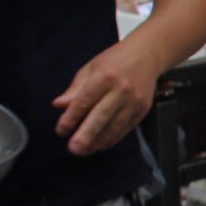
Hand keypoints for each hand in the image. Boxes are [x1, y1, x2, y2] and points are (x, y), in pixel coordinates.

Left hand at [52, 39, 162, 155]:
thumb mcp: (90, 68)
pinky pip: (125, 129)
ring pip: (114, 127)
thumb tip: (59, 105)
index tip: (61, 130)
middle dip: (86, 134)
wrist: (147, 55)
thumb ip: (75, 89)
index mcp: (104, 76)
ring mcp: (134, 101)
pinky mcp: (142, 110)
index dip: (71, 117)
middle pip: (101, 116)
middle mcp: (121, 90)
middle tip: (74, 148)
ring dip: (98, 141)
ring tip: (84, 150)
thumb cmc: (115, 61)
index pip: (84, 101)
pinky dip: (112, 139)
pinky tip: (100, 144)